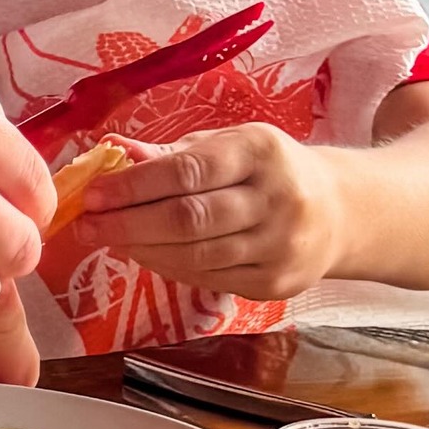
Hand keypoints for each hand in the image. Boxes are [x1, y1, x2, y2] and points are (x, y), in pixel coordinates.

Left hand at [69, 124, 348, 297]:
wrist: (341, 212)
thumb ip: (172, 152)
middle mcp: (277, 199)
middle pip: (189, 219)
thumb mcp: (229, 144)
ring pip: (195, 255)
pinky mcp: (275, 284)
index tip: (94, 194)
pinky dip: (167, 267)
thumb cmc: (269, 170)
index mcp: (262, 151)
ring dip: (141, 249)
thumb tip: (112, 152)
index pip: (189, 171)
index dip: (135, 186)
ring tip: (107, 239)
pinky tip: (143, 254)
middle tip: (87, 225)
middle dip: (128, 223)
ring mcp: (280, 247)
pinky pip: (207, 279)